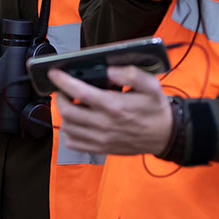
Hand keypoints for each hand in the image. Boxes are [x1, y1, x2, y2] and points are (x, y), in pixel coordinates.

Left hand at [51, 65, 172, 154]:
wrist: (164, 135)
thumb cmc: (155, 108)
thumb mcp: (151, 85)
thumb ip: (131, 74)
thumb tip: (109, 70)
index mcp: (115, 106)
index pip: (80, 92)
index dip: (63, 81)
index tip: (54, 72)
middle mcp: (105, 124)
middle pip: (68, 111)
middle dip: (60, 97)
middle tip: (63, 90)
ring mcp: (101, 139)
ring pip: (67, 128)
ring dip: (63, 114)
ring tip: (70, 104)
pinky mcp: (100, 148)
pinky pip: (72, 143)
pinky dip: (68, 132)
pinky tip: (75, 122)